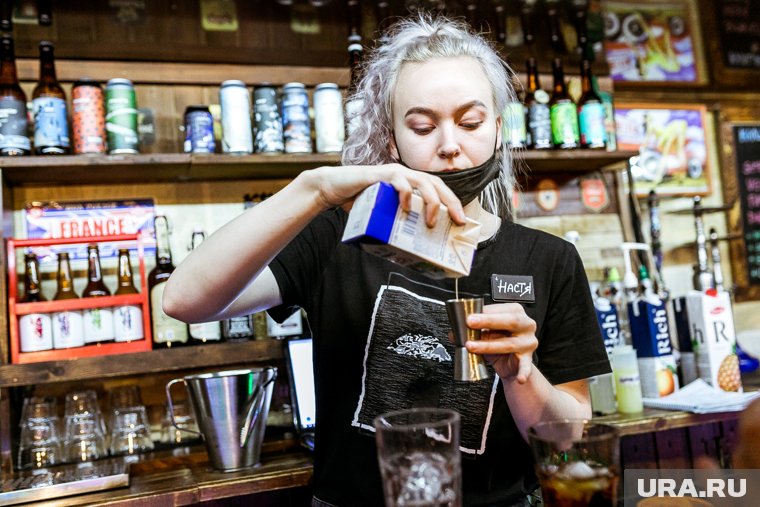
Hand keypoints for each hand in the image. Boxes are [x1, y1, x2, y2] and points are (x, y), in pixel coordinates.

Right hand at [307, 163, 465, 225]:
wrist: (333, 189)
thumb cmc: (358, 202)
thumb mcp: (383, 214)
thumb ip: (396, 223)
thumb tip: (410, 250)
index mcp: (409, 184)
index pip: (437, 189)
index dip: (452, 202)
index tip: (462, 220)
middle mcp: (405, 176)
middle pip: (436, 184)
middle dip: (450, 202)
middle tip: (457, 220)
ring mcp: (394, 173)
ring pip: (423, 181)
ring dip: (431, 201)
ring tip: (431, 220)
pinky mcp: (380, 174)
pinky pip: (399, 181)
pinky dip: (405, 193)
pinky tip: (406, 206)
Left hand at [465, 303, 537, 383]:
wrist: (510, 363)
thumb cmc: (498, 342)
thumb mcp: (485, 333)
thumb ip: (472, 330)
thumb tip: (454, 332)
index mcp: (516, 312)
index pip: (500, 308)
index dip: (484, 312)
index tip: (468, 315)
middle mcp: (526, 325)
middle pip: (510, 321)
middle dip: (488, 321)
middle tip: (470, 322)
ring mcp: (528, 342)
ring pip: (509, 343)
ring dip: (488, 345)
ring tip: (472, 346)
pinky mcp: (528, 359)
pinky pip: (526, 366)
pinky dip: (524, 372)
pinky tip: (520, 378)